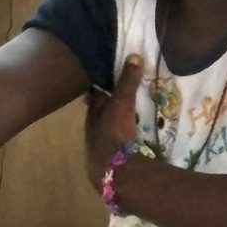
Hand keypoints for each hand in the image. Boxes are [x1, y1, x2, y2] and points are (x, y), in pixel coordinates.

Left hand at [84, 55, 141, 189]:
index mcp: (93, 112)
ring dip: (113, 121)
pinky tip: (127, 137)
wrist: (112, 171)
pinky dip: (119, 137)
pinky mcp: (108, 159)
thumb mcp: (123, 103)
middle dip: (107, 103)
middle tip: (118, 93)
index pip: (94, 93)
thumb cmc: (113, 132)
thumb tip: (133, 55)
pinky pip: (113, 142)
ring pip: (105, 128)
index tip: (105, 74)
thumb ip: (128, 81)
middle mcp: (93, 127)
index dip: (100, 84)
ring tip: (126, 113)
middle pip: (99, 111)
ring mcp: (99, 145)